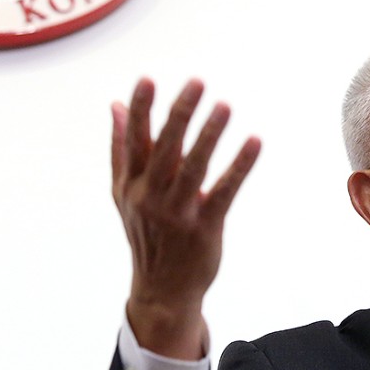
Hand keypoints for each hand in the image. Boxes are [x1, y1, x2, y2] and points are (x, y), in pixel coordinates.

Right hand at [111, 78, 260, 359]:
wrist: (161, 290)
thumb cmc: (145, 232)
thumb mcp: (124, 193)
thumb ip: (121, 148)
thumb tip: (114, 105)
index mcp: (132, 184)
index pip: (134, 140)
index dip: (140, 110)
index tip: (147, 80)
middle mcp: (151, 197)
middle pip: (166, 149)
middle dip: (180, 114)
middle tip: (197, 83)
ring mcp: (178, 213)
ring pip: (194, 168)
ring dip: (210, 135)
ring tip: (225, 106)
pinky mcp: (205, 227)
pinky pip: (225, 191)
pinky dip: (239, 166)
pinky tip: (254, 142)